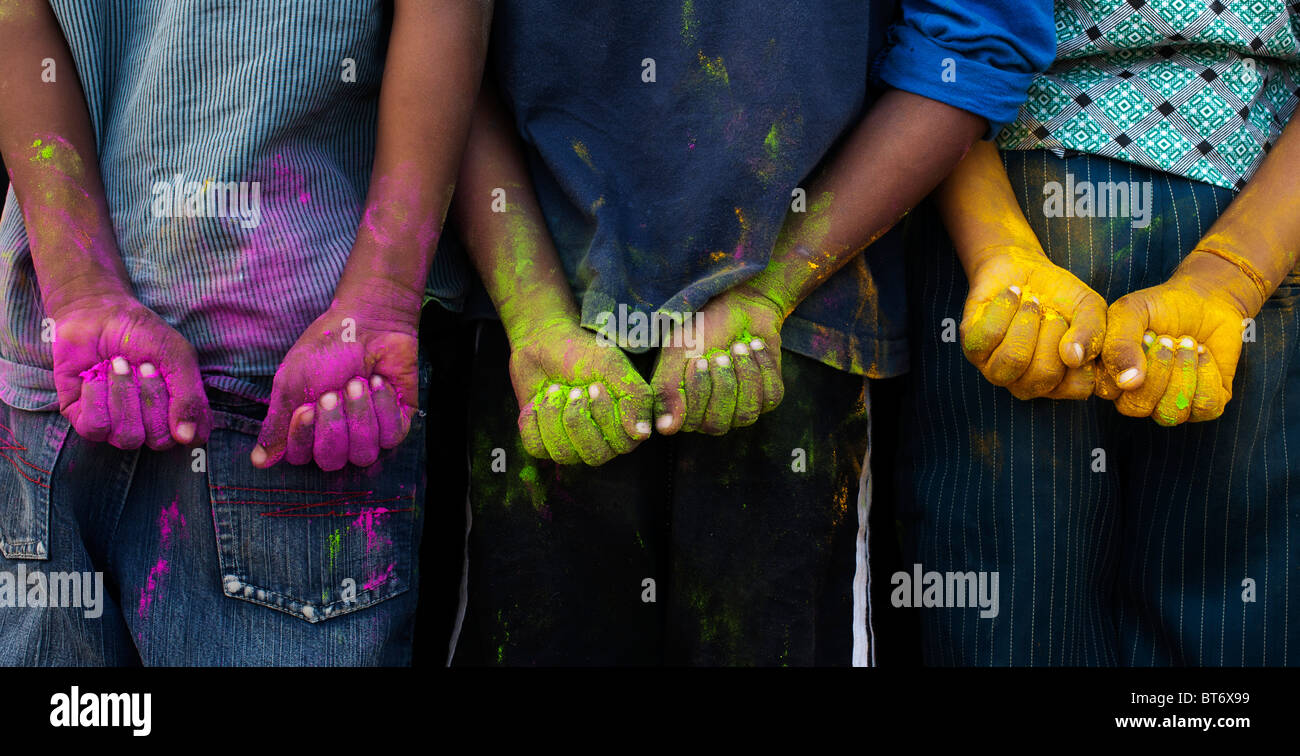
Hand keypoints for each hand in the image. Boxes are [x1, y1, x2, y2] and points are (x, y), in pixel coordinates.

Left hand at [50, 294, 209, 448]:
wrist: (97, 316)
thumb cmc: (142, 335)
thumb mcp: (178, 358)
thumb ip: (190, 397)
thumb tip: (187, 437)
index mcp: (178, 411)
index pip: (191, 438)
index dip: (185, 417)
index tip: (174, 384)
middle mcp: (149, 424)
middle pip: (159, 439)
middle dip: (151, 397)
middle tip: (144, 365)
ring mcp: (116, 424)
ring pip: (127, 437)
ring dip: (123, 395)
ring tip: (118, 364)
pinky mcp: (83, 418)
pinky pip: (95, 428)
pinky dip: (96, 398)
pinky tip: (95, 375)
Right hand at [252, 296, 418, 470]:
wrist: (369, 323)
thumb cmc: (325, 349)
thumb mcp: (290, 384)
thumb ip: (275, 424)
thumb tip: (258, 462)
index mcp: (308, 429)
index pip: (300, 458)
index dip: (303, 436)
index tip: (307, 407)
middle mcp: (338, 436)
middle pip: (332, 460)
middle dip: (333, 424)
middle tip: (333, 391)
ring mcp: (369, 431)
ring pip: (363, 453)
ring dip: (359, 414)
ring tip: (357, 382)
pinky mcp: (397, 423)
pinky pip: (390, 437)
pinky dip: (383, 407)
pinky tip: (379, 382)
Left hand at [508, 317, 653, 465]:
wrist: (543, 342)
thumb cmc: (583, 352)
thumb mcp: (613, 366)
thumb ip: (634, 397)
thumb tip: (642, 434)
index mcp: (623, 423)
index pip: (623, 444)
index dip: (606, 418)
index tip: (595, 386)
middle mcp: (600, 439)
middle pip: (594, 456)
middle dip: (578, 420)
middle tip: (574, 389)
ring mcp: (570, 444)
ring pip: (563, 454)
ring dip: (553, 417)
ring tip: (554, 389)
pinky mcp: (542, 441)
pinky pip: (536, 448)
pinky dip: (533, 421)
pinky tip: (537, 400)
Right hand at [650, 285, 785, 435]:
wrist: (739, 304)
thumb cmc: (701, 327)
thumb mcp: (677, 353)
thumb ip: (667, 390)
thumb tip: (665, 429)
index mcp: (683, 406)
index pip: (689, 422)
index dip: (697, 392)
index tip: (698, 359)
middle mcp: (710, 415)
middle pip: (718, 423)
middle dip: (723, 385)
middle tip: (720, 353)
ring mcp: (740, 410)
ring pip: (746, 415)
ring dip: (745, 375)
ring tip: (739, 346)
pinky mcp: (767, 398)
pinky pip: (770, 397)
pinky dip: (763, 367)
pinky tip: (755, 346)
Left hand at [960, 246, 1106, 399]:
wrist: (1021, 268)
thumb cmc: (1061, 295)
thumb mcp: (1089, 307)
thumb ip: (1092, 332)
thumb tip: (1074, 358)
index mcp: (1060, 381)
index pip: (1078, 387)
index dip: (1083, 354)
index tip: (1076, 325)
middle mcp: (1028, 383)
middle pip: (1043, 375)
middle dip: (1052, 332)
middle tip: (1052, 312)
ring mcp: (997, 369)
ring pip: (1012, 360)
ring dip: (1026, 322)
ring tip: (1033, 302)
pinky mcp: (972, 348)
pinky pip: (987, 336)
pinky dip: (1005, 307)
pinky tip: (1013, 294)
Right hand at [1101, 259, 1249, 424]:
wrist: (1208, 300)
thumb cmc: (1162, 306)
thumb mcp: (1131, 312)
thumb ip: (1118, 344)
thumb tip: (1128, 382)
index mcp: (1111, 377)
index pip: (1107, 390)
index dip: (1128, 365)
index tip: (1146, 335)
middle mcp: (1136, 397)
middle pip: (1137, 407)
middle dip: (1158, 369)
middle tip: (1168, 338)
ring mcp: (1169, 405)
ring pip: (1171, 412)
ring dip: (1184, 371)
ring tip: (1188, 342)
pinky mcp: (1204, 405)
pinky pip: (1205, 407)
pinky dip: (1208, 374)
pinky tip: (1203, 352)